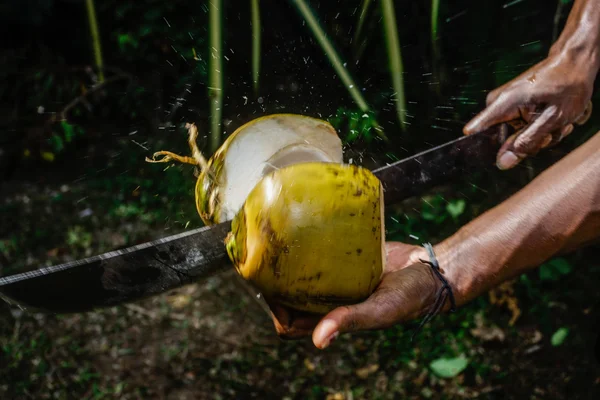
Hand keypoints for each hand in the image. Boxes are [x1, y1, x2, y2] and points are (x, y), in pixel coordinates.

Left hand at [263, 242, 444, 348]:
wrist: (429, 269)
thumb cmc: (408, 297)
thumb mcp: (379, 310)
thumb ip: (351, 320)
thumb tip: (319, 341)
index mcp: (331, 318)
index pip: (289, 324)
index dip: (275, 310)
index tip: (270, 287)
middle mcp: (328, 301)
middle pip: (288, 298)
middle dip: (275, 284)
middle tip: (269, 258)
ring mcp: (334, 280)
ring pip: (299, 277)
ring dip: (288, 265)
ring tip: (280, 243)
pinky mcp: (343, 259)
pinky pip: (318, 256)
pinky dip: (308, 249)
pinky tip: (303, 231)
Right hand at [463, 51, 594, 169]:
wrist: (575, 63)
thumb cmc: (568, 86)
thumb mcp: (552, 120)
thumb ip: (526, 143)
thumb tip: (502, 163)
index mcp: (503, 104)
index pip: (474, 131)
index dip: (483, 149)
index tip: (505, 156)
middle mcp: (498, 104)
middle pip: (501, 140)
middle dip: (528, 143)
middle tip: (550, 133)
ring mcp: (506, 105)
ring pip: (515, 136)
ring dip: (539, 136)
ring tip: (557, 123)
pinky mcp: (514, 107)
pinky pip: (521, 128)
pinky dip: (539, 128)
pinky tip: (554, 120)